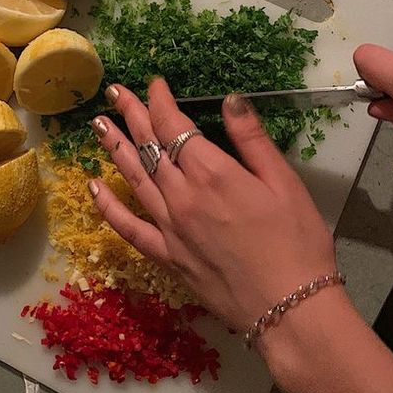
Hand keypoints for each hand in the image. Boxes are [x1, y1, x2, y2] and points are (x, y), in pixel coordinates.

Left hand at [89, 78, 338, 330]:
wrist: (289, 309)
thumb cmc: (297, 241)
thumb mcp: (284, 181)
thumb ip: (252, 138)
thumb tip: (230, 99)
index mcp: (212, 173)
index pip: (174, 126)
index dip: (160, 101)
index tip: (155, 83)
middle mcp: (182, 196)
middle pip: (149, 147)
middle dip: (131, 115)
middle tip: (114, 93)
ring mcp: (170, 228)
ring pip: (134, 179)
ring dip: (115, 148)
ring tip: (98, 125)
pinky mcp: (167, 257)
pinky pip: (129, 228)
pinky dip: (109, 207)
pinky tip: (95, 188)